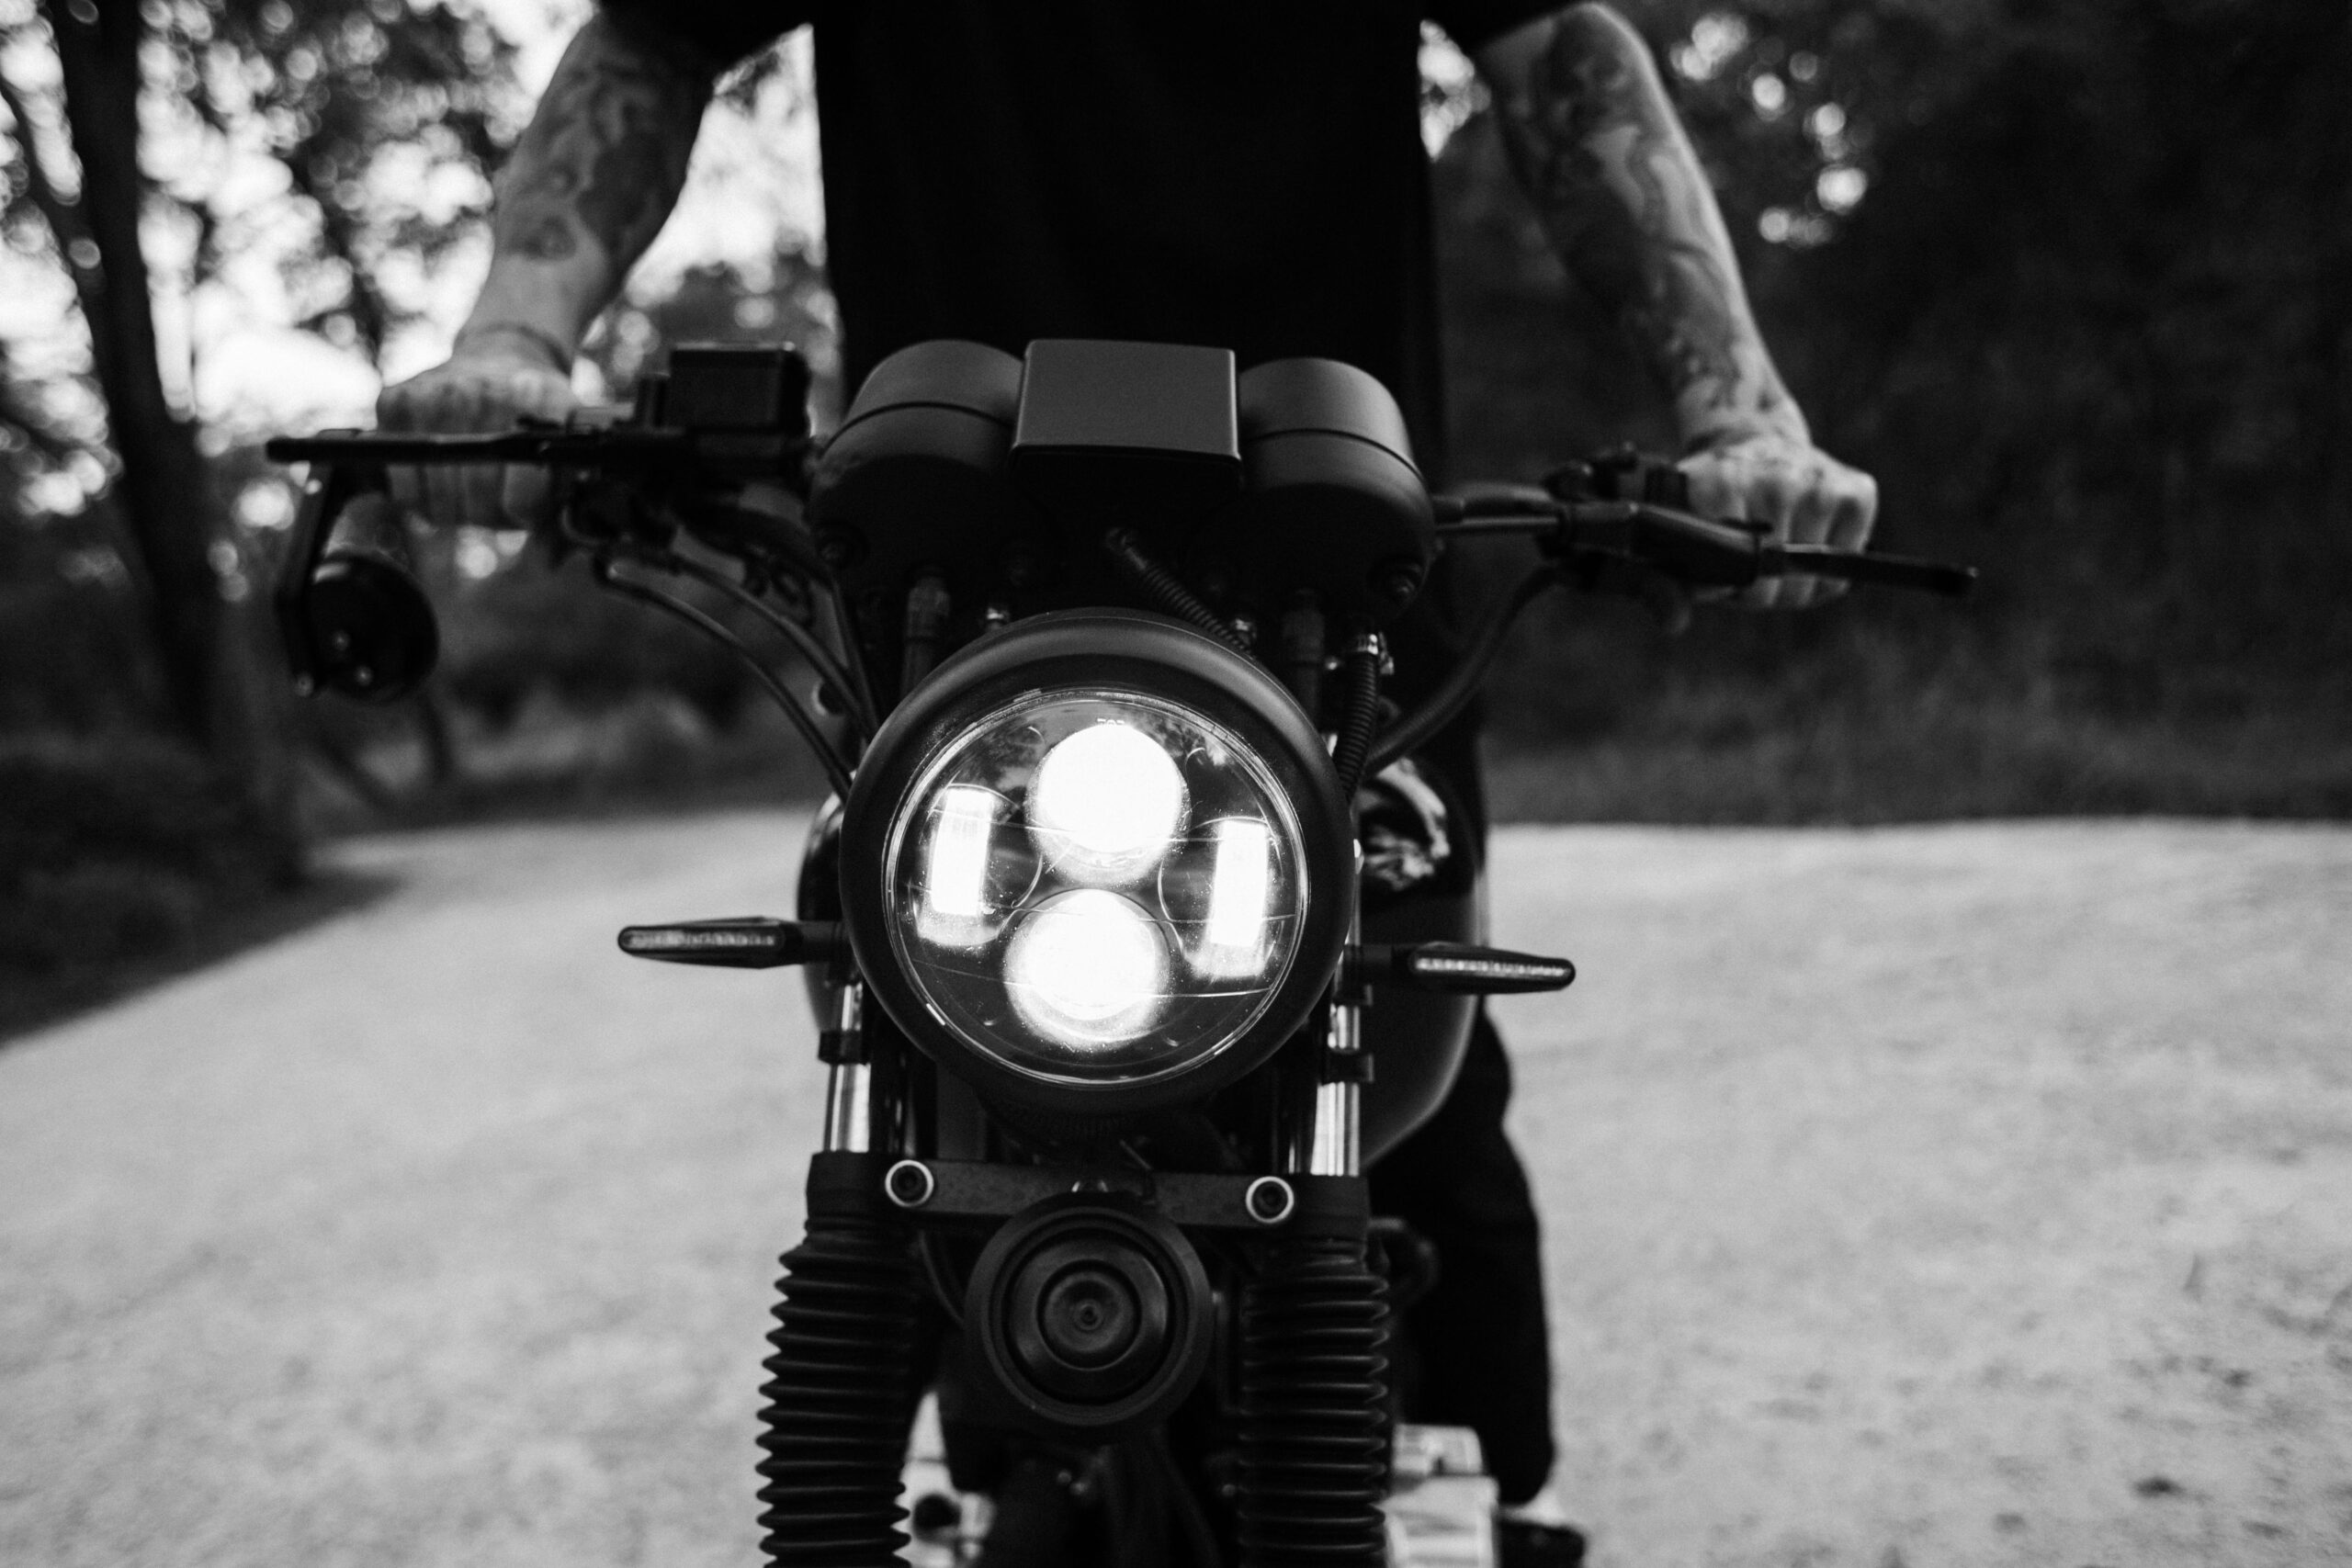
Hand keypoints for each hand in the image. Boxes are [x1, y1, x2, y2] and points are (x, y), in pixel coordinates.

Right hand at [375, 327, 577, 529]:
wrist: (505, 357)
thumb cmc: (537, 420)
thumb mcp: (568, 456)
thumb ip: (565, 516)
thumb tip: (547, 562)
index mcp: (540, 406)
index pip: (522, 502)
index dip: (524, 515)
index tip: (526, 507)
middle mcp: (485, 393)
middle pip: (476, 504)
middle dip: (486, 513)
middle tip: (493, 495)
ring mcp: (436, 393)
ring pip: (435, 499)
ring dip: (451, 506)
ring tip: (466, 483)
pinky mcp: (397, 398)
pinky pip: (399, 479)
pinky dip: (414, 488)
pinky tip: (435, 472)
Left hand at [1678, 434, 1878, 608]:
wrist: (1753, 436)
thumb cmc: (1712, 499)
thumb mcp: (1677, 531)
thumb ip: (1663, 582)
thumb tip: (1674, 624)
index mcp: (1719, 484)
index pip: (1730, 577)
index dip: (1729, 591)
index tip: (1722, 576)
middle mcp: (1773, 478)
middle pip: (1774, 586)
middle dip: (1760, 592)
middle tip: (1749, 565)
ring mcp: (1819, 482)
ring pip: (1813, 581)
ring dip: (1794, 583)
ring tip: (1776, 552)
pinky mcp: (1859, 488)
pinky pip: (1848, 563)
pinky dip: (1829, 569)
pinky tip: (1809, 541)